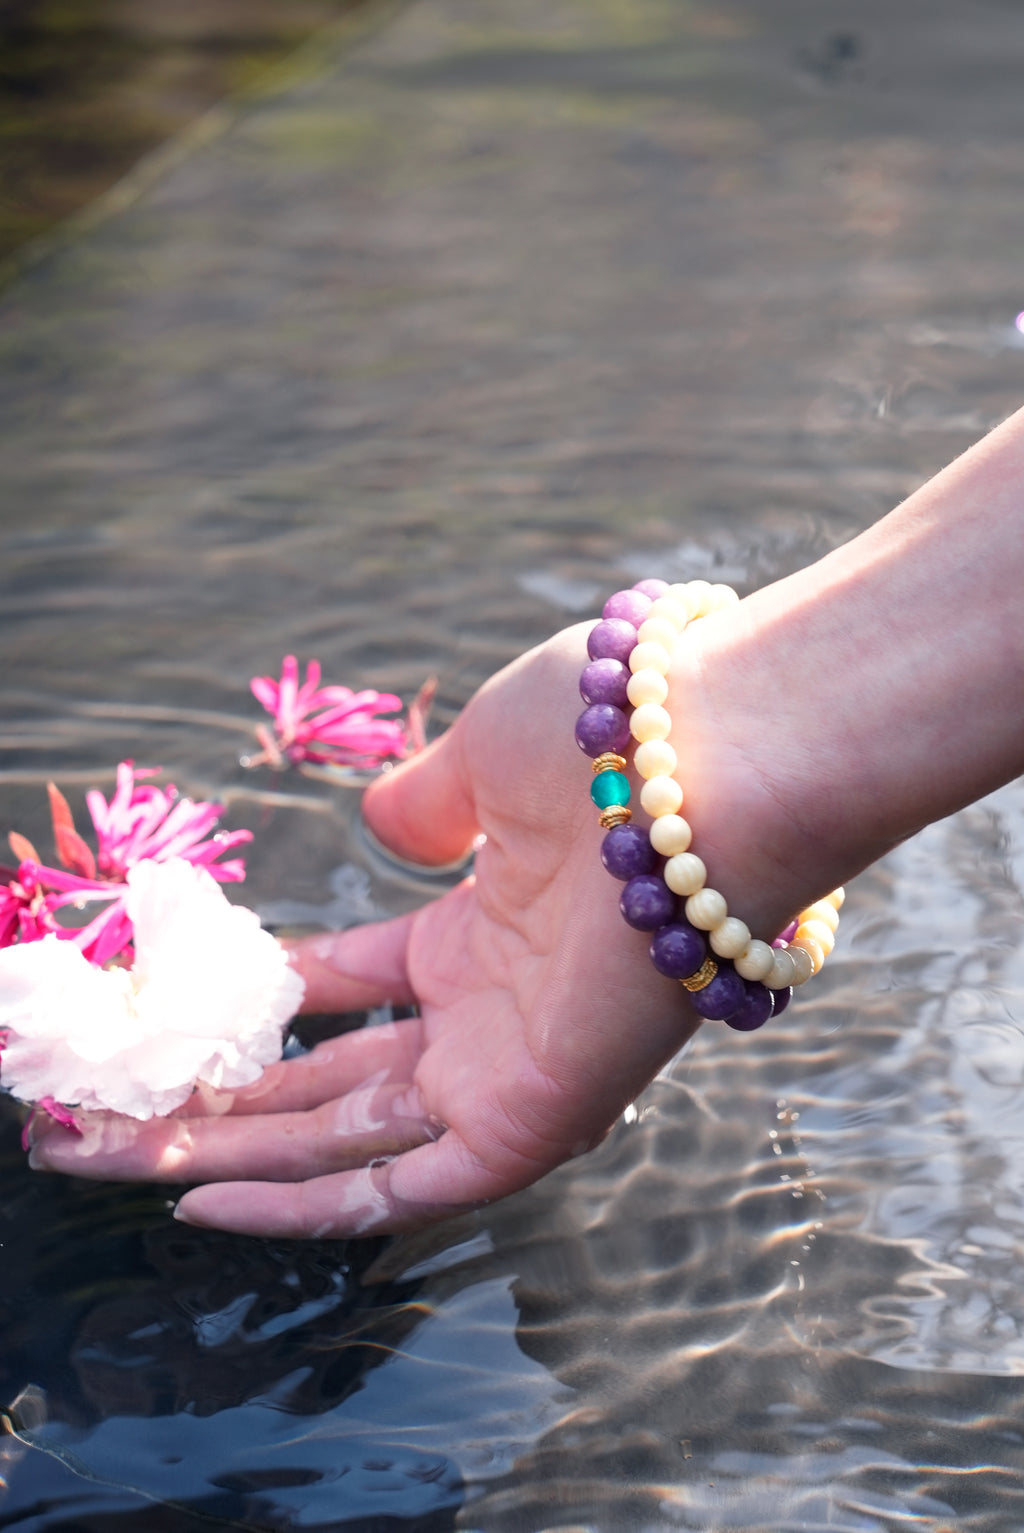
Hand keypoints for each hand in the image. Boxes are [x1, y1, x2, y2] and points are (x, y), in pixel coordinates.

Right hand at [27, 615, 844, 1238]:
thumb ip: (430, 800)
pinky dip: (305, 1205)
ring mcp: (509, 1062)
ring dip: (228, 1157)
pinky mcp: (531, 1115)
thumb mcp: (486, 752)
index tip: (196, 1004)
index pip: (362, 978)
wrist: (714, 760)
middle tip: (110, 1113)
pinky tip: (200, 1197)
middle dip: (222, 1099)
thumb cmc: (607, 736)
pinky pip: (404, 1186)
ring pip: (346, 1140)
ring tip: (104, 1161)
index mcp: (484, 921)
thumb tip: (389, 824)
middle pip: (334, 1075)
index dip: (277, 996)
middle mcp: (493, 1003)